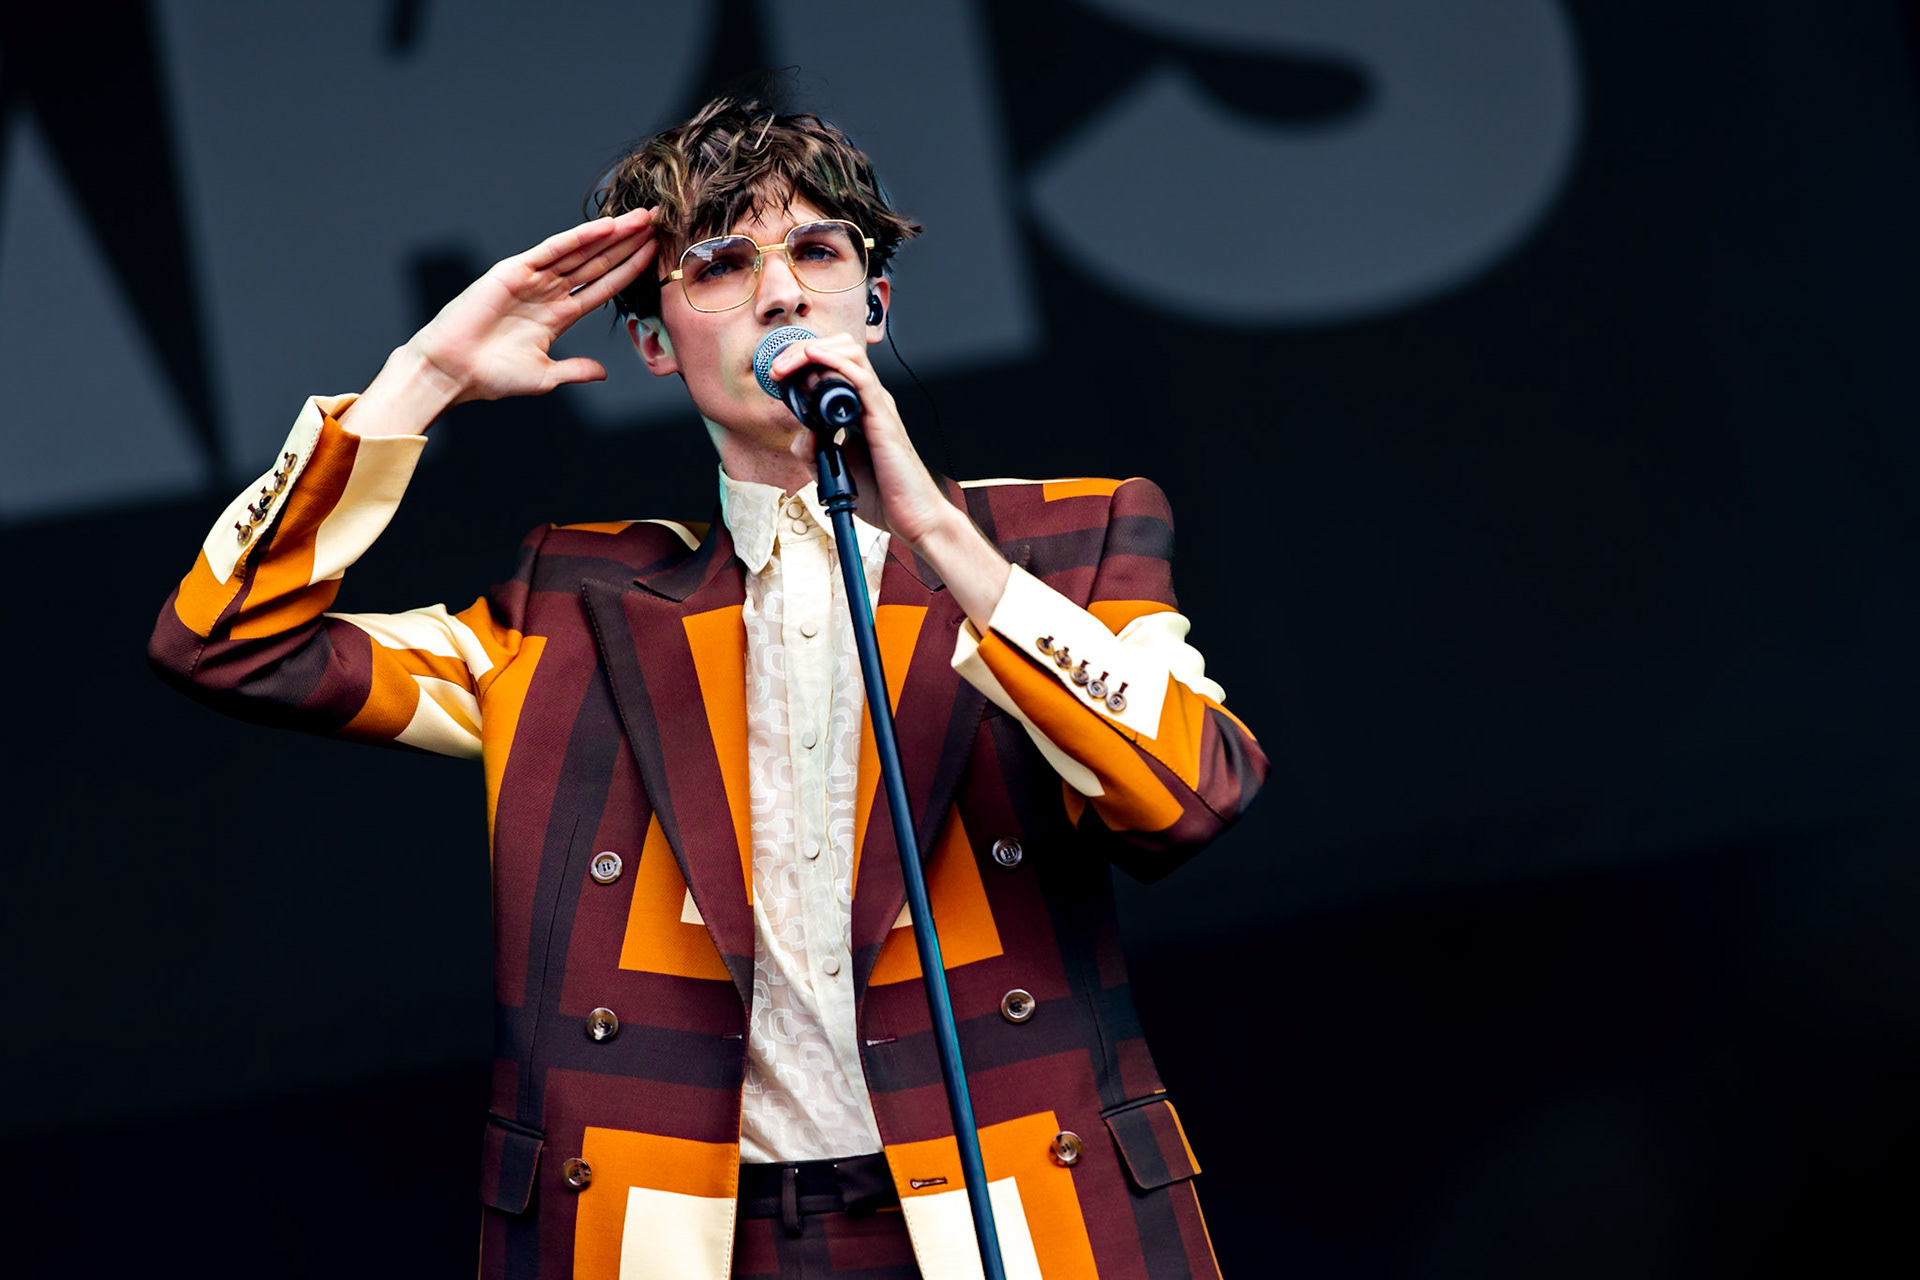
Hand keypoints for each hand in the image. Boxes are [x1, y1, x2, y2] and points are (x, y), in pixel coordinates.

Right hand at [409, 206, 658, 404]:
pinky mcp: (513, 270)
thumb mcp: (545, 376)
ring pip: (581, 251)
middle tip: (659, 221)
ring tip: (642, 218)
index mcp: (558, 315)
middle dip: (628, 243)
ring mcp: (533, 279)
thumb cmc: (491, 377)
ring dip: (612, 234)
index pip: (603, 286)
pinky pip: (552, 250)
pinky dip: (579, 237)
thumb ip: (576, 370)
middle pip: (598, 262)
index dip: (630, 270)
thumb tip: (602, 374)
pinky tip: (605, 227)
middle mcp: (549, 292)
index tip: (656, 255)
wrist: (454, 372)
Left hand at [769, 332, 1012, 624]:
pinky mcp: (883, 417)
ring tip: (788, 367)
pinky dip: (833, 361)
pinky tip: (813, 360)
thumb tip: (802, 432)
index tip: (775, 377)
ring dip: (811, 353)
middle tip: (777, 369)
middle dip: (801, 351)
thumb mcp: (833, 472)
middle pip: (839, 350)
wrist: (913, 518)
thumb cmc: (885, 496)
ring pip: (849, 353)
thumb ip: (813, 452)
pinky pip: (859, 377)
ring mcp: (878, 406)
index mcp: (858, 411)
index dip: (800, 363)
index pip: (830, 367)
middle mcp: (869, 402)